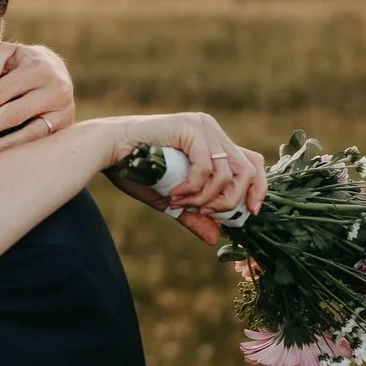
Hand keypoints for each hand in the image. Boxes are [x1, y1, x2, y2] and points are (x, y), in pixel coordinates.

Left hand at [0, 41, 74, 154]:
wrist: (59, 72)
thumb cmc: (24, 62)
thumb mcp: (9, 52)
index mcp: (38, 68)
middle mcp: (55, 89)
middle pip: (13, 114)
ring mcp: (63, 111)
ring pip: (30, 133)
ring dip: (3, 146)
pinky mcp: (66, 127)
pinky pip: (39, 143)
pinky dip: (18, 150)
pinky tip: (1, 158)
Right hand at [103, 113, 265, 230]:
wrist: (107, 150)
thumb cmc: (134, 170)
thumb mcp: (170, 200)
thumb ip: (193, 214)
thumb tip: (214, 238)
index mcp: (212, 143)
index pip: (252, 163)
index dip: (258, 189)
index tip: (250, 213)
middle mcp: (212, 131)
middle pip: (248, 169)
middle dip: (231, 201)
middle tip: (204, 213)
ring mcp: (203, 127)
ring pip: (228, 173)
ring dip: (206, 197)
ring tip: (181, 204)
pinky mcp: (190, 128)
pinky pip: (206, 168)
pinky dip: (192, 188)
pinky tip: (174, 194)